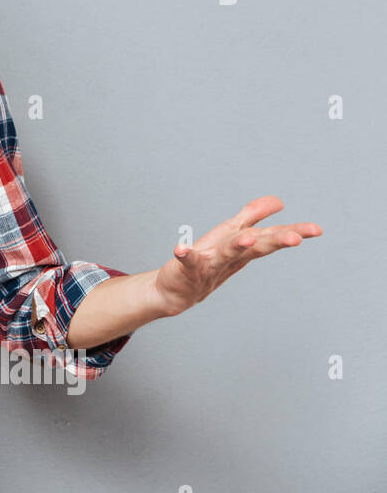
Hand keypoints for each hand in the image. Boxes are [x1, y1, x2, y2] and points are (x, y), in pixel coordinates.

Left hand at [152, 195, 321, 317]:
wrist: (175, 291)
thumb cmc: (206, 261)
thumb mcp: (232, 235)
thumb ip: (252, 217)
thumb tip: (278, 201)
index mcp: (243, 246)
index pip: (271, 237)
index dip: (293, 232)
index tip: (317, 230)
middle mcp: (230, 256)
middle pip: (256, 246)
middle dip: (275, 241)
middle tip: (296, 239)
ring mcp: (209, 264)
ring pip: (226, 254)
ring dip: (237, 246)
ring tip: (248, 238)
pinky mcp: (186, 270)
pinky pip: (187, 262)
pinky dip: (185, 255)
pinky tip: (181, 249)